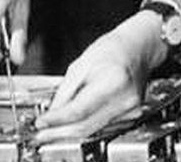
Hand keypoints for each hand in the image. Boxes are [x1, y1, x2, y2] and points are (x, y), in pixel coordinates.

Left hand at [34, 10, 167, 144]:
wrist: (139, 47)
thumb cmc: (113, 49)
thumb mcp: (82, 63)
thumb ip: (65, 90)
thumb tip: (51, 112)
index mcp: (114, 81)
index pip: (79, 110)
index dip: (57, 119)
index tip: (41, 122)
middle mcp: (125, 99)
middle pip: (86, 126)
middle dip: (60, 133)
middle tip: (42, 133)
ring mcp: (130, 109)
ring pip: (93, 129)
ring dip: (70, 133)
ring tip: (52, 131)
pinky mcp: (130, 115)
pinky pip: (101, 126)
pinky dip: (84, 126)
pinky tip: (71, 125)